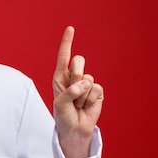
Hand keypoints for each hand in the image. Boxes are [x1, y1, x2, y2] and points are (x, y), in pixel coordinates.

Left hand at [52, 26, 103, 157]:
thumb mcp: (59, 103)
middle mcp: (73, 77)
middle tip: (72, 92)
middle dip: (75, 74)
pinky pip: (96, 89)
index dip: (67, 42)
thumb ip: (69, 92)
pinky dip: (90, 99)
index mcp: (60, 76)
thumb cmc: (63, 115)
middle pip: (79, 61)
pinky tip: (86, 106)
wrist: (75, 129)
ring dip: (81, 95)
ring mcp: (87, 84)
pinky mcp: (97, 91)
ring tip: (77, 104)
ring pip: (87, 78)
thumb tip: (85, 83)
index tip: (70, 28)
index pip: (64, 56)